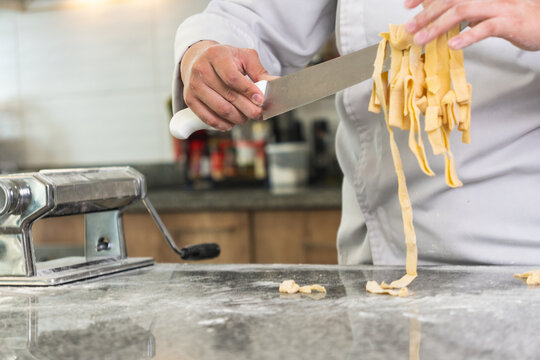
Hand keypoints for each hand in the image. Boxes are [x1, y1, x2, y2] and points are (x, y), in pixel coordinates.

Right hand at [180, 40, 275, 130]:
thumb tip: (277, 84)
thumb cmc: (226, 59)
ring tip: (246, 117)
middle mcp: (201, 69)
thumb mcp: (244, 58)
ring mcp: (193, 85)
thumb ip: (260, 72)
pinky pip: (207, 118)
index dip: (248, 91)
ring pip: (220, 109)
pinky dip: (223, 124)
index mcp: (216, 55)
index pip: (232, 78)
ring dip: (238, 118)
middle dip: (248, 109)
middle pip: (228, 96)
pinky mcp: (189, 99)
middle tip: (259, 114)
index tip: (260, 100)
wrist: (198, 59)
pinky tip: (232, 123)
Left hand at [404, 0, 539, 50]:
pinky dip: (467, 37)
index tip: (407, 5)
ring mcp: (500, 6)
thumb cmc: (516, 17)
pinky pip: (486, 28)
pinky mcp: (510, 22)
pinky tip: (452, 45)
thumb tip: (439, 17)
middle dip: (427, 14)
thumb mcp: (485, 12)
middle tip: (410, 27)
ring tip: (422, 39)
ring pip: (463, 11)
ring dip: (438, 26)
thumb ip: (465, 12)